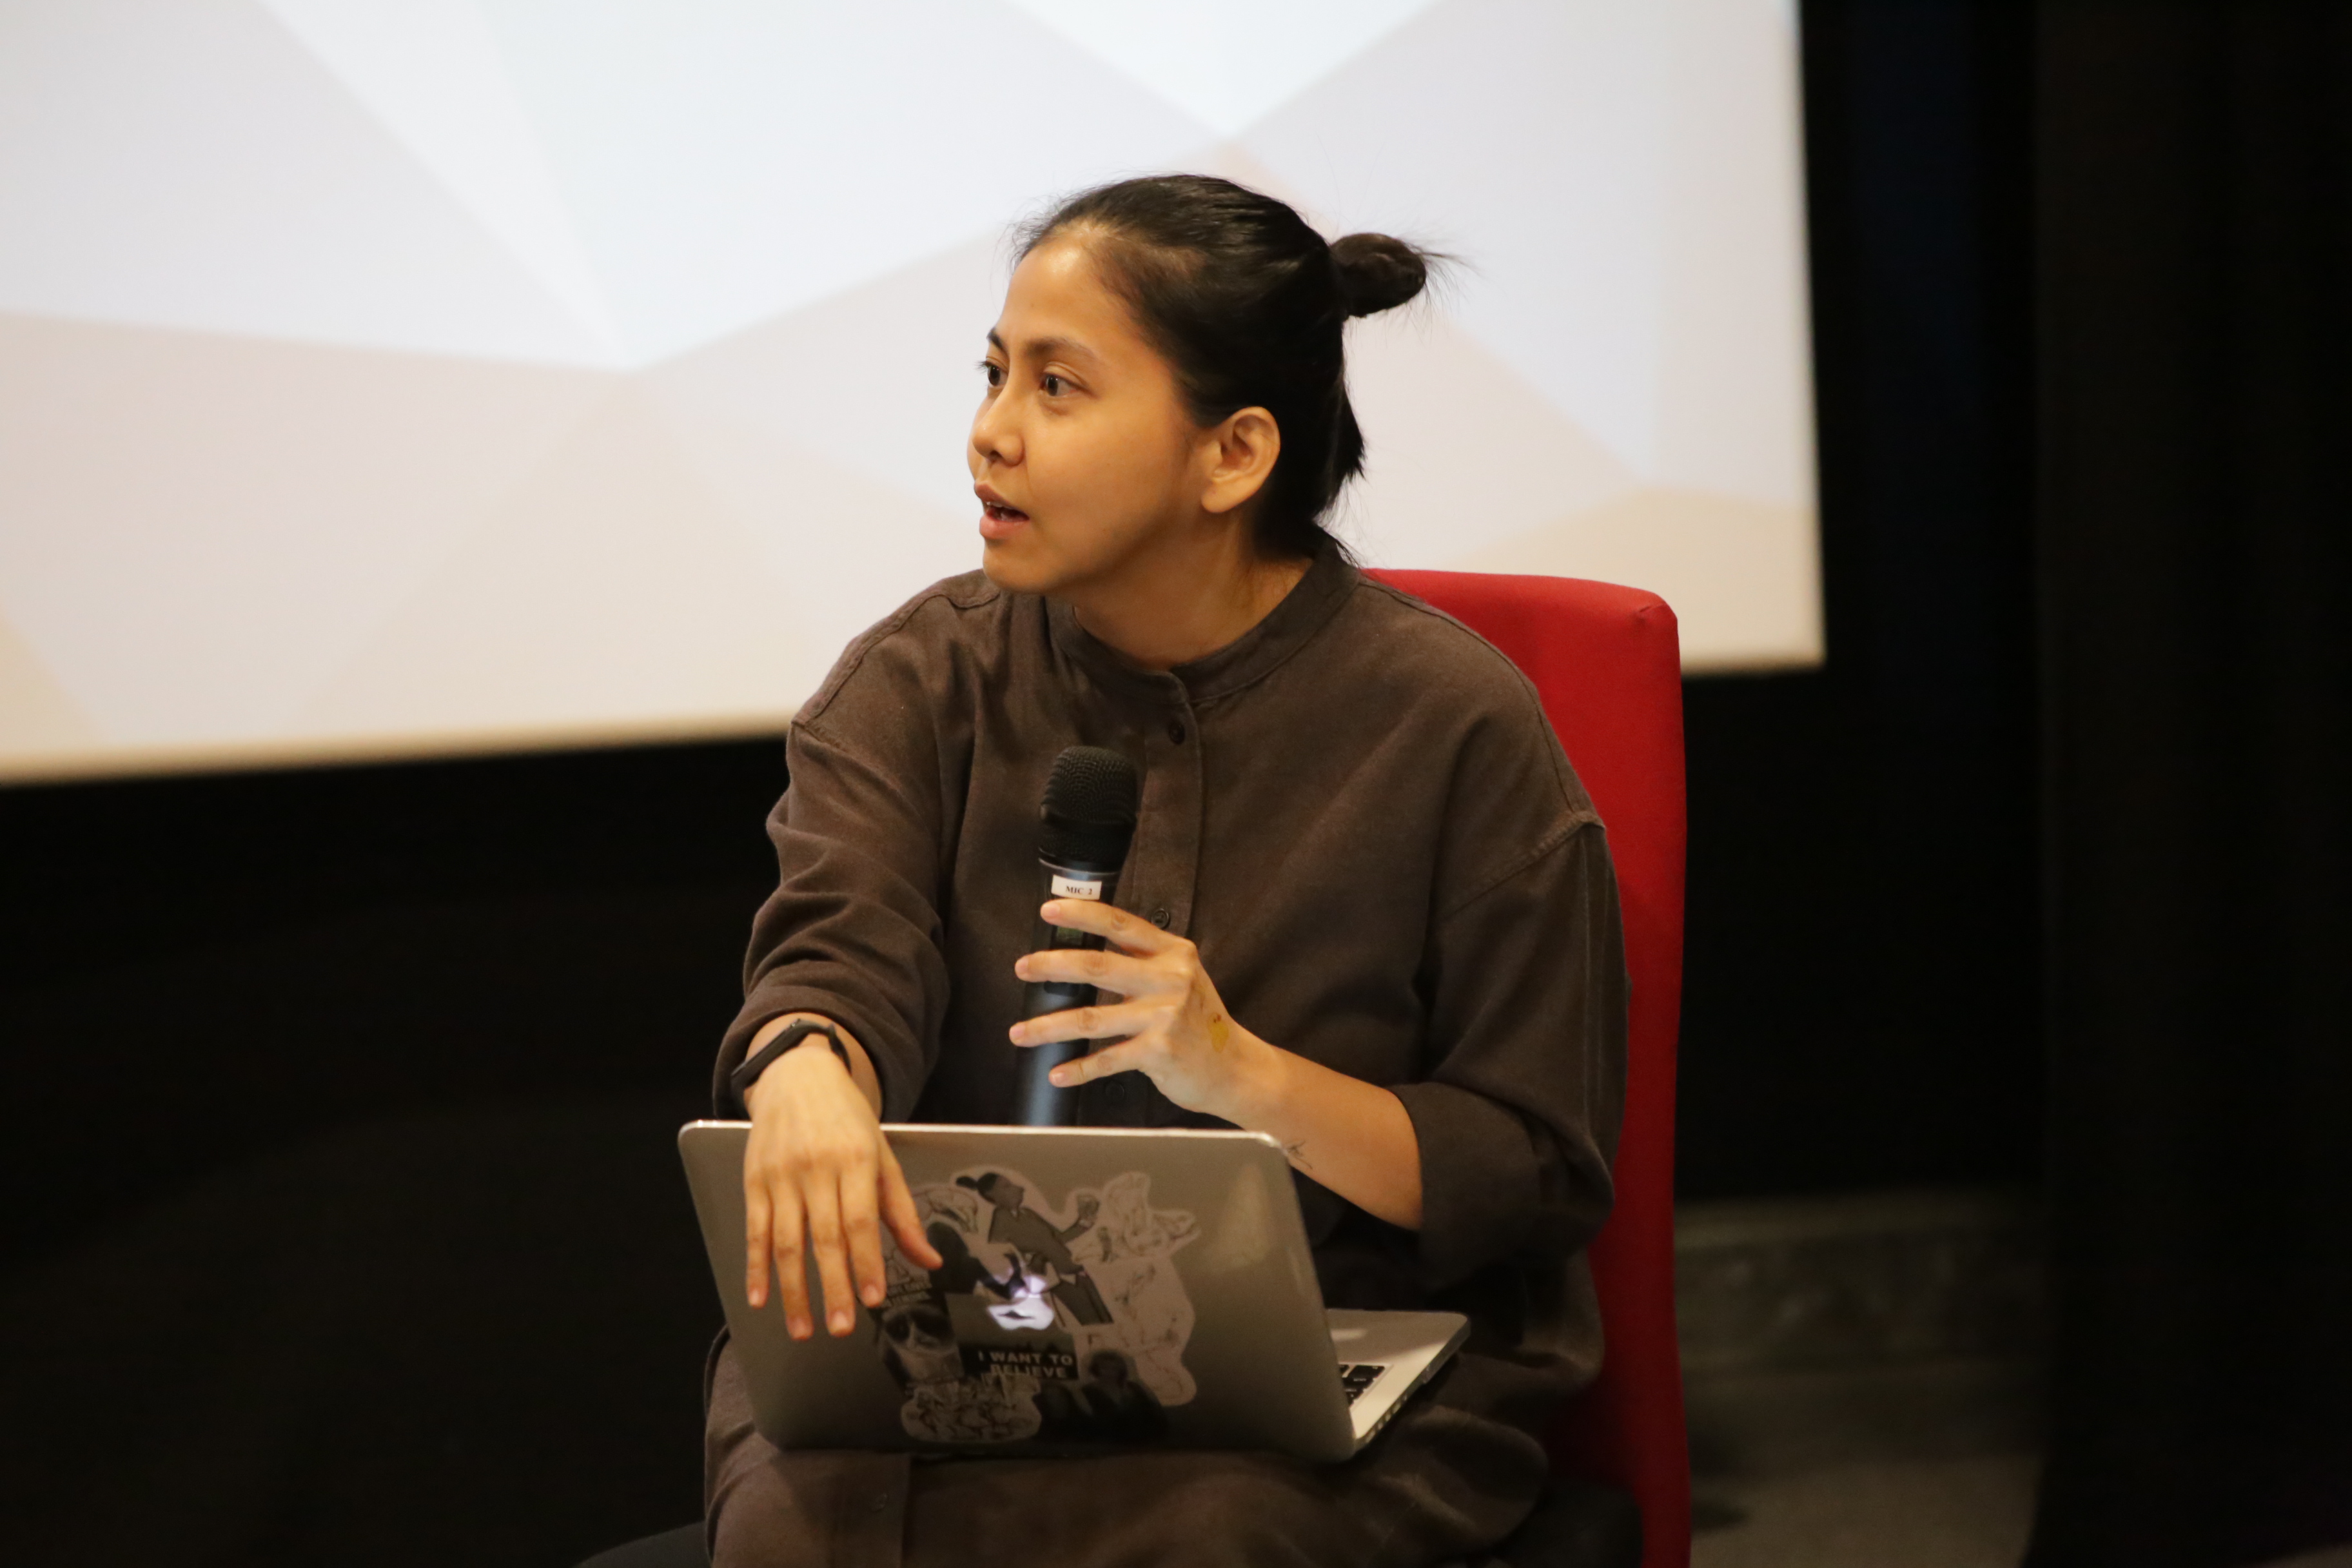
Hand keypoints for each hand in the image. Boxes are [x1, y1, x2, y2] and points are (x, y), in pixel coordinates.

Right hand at [741, 1030, 940, 1339]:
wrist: (797, 1075)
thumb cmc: (848, 1121)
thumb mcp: (882, 1156)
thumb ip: (902, 1211)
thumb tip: (930, 1260)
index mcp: (855, 1160)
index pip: (861, 1220)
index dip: (867, 1261)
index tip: (874, 1298)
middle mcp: (816, 1169)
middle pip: (824, 1237)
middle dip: (833, 1287)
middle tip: (842, 1328)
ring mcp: (781, 1176)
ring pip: (786, 1242)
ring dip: (793, 1291)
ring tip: (803, 1329)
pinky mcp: (753, 1181)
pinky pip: (754, 1231)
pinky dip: (755, 1267)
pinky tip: (759, 1298)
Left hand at [1009, 900, 1272, 1121]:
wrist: (1232, 1066)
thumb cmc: (1199, 1020)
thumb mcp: (1181, 976)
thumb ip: (1142, 960)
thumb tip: (1085, 949)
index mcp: (1172, 953)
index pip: (1120, 924)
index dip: (1082, 915)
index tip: (1049, 911)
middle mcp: (1169, 979)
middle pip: (1097, 965)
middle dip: (1052, 966)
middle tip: (1023, 968)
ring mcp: (1163, 1016)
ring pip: (1091, 1018)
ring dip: (1049, 1026)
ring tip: (1020, 1032)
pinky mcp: (1159, 1051)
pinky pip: (1107, 1059)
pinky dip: (1078, 1068)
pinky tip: (1057, 1072)